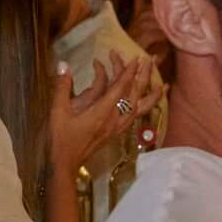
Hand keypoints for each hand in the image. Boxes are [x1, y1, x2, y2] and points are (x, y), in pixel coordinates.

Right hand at [49, 55, 148, 174]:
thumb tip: (63, 64)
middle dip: (144, 74)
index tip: (137, 58)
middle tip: (151, 58)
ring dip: (152, 93)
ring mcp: (118, 126)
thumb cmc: (60, 138)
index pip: (121, 87)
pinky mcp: (117, 131)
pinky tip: (149, 102)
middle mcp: (115, 119)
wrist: (65, 164)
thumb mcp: (57, 111)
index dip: (129, 71)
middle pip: (135, 93)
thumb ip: (62, 86)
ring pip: (141, 107)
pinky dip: (146, 107)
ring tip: (163, 83)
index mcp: (102, 112)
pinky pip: (137, 116)